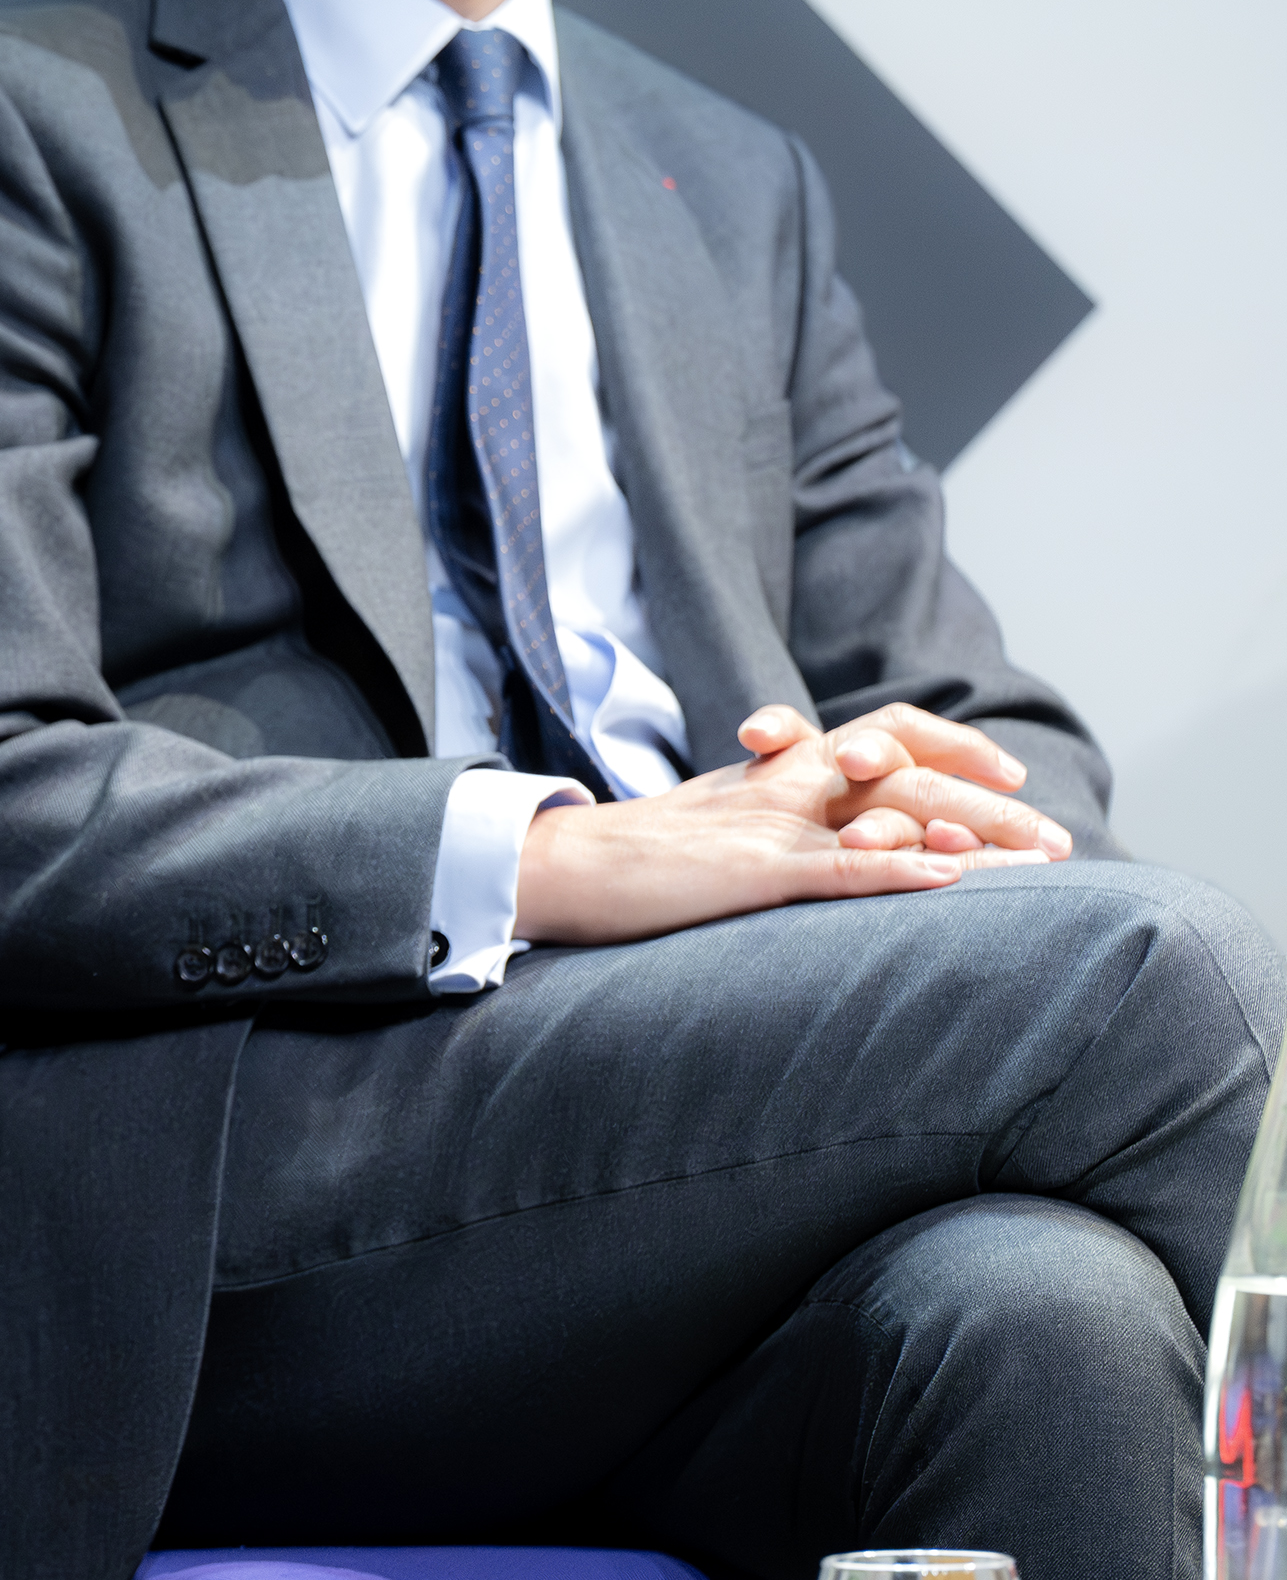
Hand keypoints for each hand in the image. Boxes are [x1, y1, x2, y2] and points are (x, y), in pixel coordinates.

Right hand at [514, 703, 1070, 948]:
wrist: (555, 866)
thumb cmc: (632, 863)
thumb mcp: (719, 832)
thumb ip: (780, 827)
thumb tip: (844, 844)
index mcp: (776, 772)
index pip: (882, 732)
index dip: (952, 744)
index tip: (1012, 777)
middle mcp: (782, 784)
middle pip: (907, 769)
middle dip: (991, 801)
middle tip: (1055, 837)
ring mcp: (768, 825)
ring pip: (888, 812)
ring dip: (972, 834)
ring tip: (1037, 861)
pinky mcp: (747, 870)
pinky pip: (833, 865)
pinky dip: (892, 867)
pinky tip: (945, 878)